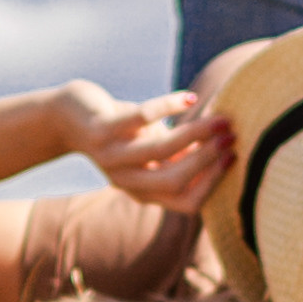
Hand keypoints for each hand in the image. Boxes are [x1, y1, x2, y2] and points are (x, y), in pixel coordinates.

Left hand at [56, 83, 233, 211]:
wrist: (67, 119)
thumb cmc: (123, 133)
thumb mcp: (153, 151)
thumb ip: (182, 158)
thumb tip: (227, 149)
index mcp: (144, 192)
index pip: (187, 203)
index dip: (214, 183)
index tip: (235, 158)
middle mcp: (127, 181)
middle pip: (175, 180)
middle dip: (209, 158)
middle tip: (232, 135)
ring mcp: (111, 157)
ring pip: (160, 151)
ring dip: (195, 133)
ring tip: (220, 117)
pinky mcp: (99, 130)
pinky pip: (140, 118)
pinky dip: (168, 106)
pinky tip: (188, 98)